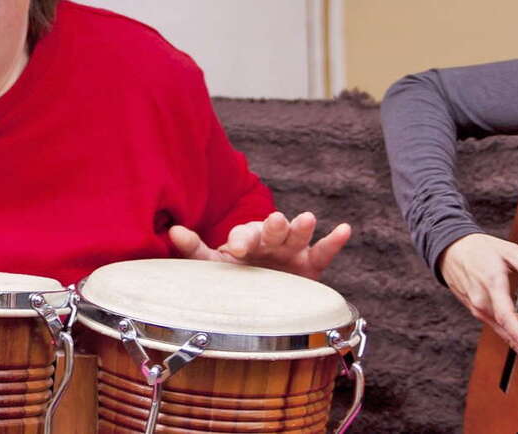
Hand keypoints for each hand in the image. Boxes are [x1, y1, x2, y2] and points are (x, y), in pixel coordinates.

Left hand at [168, 211, 350, 279]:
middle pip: (272, 229)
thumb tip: (172, 231)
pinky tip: (344, 230)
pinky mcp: (310, 266)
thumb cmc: (233, 277)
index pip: (244, 234)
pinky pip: (324, 253)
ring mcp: (291, 252)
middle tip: (274, 222)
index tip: (238, 249)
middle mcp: (269, 241)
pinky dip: (334, 241)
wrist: (257, 297)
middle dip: (273, 226)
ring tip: (307, 219)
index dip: (242, 239)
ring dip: (301, 227)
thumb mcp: (212, 266)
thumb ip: (195, 250)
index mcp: (246, 239)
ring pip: (297, 236)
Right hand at [439, 233, 517, 377]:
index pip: (505, 314)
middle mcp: (483, 303)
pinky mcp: (480, 313)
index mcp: (492, 285)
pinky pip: (500, 330)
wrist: (450, 252)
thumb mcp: (506, 250)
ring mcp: (480, 310)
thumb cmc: (479, 249)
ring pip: (505, 335)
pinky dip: (514, 342)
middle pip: (508, 332)